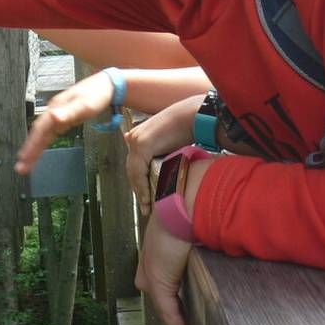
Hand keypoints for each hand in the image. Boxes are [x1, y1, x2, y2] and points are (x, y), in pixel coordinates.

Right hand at [15, 69, 114, 174]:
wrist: (107, 85)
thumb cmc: (96, 94)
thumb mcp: (84, 104)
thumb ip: (69, 112)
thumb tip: (53, 117)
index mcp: (55, 108)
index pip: (40, 129)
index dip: (31, 144)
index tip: (24, 158)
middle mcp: (53, 111)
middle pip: (38, 133)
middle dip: (29, 150)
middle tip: (21, 168)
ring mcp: (58, 114)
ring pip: (42, 134)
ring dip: (34, 148)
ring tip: (26, 163)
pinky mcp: (63, 118)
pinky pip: (49, 133)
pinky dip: (43, 142)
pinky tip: (39, 149)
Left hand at [124, 93, 203, 215]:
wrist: (192, 116)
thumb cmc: (185, 128)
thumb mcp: (167, 141)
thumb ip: (157, 151)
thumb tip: (150, 159)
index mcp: (138, 137)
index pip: (134, 165)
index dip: (138, 182)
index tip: (144, 199)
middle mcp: (134, 138)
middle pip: (132, 170)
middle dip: (138, 190)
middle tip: (144, 207)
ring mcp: (136, 140)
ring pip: (134, 173)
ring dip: (140, 191)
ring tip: (147, 207)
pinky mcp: (142, 145)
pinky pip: (139, 171)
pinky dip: (143, 186)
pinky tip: (148, 198)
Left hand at [135, 210, 194, 324]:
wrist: (183, 208)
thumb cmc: (191, 212)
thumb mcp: (192, 227)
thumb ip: (195, 240)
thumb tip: (211, 242)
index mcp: (155, 248)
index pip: (162, 279)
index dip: (175, 297)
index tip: (186, 310)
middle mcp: (148, 263)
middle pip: (162, 296)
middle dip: (177, 313)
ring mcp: (150, 274)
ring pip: (165, 306)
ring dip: (180, 322)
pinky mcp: (157, 284)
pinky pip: (169, 313)